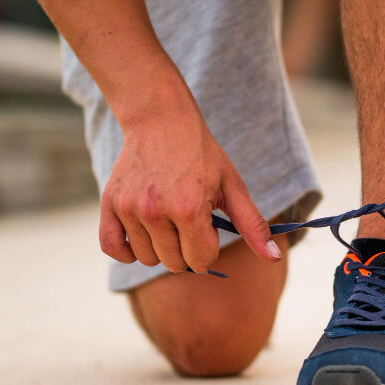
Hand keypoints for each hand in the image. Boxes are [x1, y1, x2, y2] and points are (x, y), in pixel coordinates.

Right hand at [99, 104, 280, 272]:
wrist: (161, 120)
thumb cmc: (202, 155)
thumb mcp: (233, 186)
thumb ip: (253, 225)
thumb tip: (274, 257)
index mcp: (189, 209)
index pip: (201, 260)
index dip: (209, 247)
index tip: (208, 224)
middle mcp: (156, 212)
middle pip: (174, 264)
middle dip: (187, 250)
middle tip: (188, 221)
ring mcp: (130, 209)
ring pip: (147, 259)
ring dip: (160, 247)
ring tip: (168, 219)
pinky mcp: (110, 204)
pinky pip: (112, 248)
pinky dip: (127, 251)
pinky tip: (142, 236)